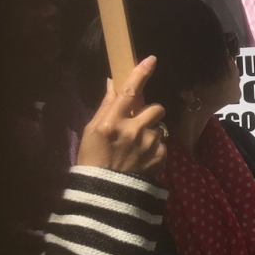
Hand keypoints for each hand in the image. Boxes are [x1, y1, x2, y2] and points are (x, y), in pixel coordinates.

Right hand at [77, 56, 166, 175]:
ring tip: (137, 146)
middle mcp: (133, 131)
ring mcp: (149, 145)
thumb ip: (106, 107)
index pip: (129, 92)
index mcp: (112, 123)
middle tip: (138, 123)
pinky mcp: (160, 158)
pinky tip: (142, 158)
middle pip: (155, 108)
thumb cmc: (92, 159)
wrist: (105, 195)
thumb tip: (114, 82)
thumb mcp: (90, 131)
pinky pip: (163, 144)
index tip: (151, 60)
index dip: (141, 74)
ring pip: (160, 127)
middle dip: (150, 113)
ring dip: (152, 132)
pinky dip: (155, 148)